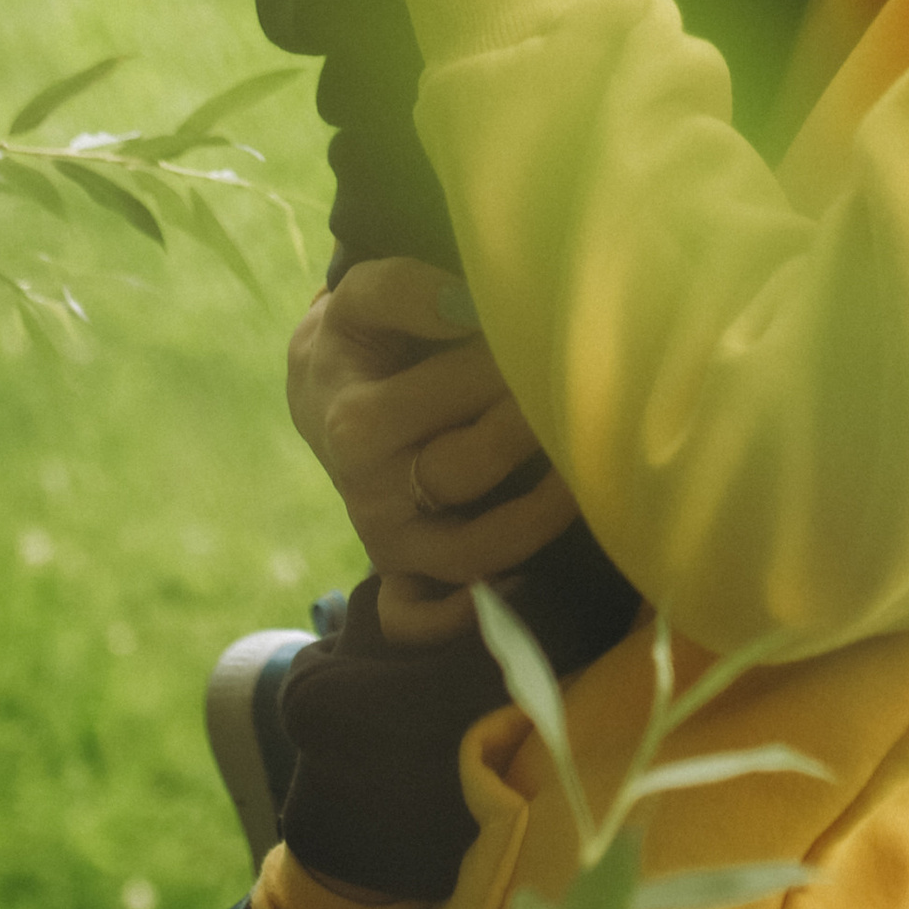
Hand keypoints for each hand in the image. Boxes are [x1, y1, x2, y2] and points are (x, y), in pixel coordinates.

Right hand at [287, 258, 579, 644]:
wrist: (321, 391)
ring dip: (538, 515)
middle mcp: (367, 492)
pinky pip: (421, 617)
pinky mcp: (402, 571)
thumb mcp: (363, 297)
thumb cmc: (362, 337)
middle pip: (472, 466)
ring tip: (587, 468)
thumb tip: (469, 304)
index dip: (512, 357)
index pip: (456, 393)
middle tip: (580, 384)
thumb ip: (407, 290)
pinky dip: (463, 616)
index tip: (547, 326)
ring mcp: (386, 540)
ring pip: (470, 550)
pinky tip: (526, 581)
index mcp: (356, 422)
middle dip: (534, 419)